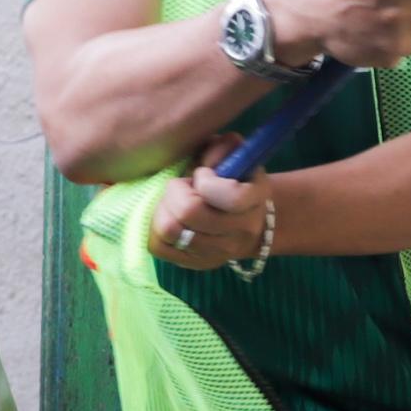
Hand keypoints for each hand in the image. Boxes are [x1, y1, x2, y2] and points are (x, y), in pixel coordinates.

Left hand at [149, 134, 279, 274]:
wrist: (245, 217)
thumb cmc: (232, 176)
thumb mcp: (234, 153)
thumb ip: (222, 147)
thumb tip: (206, 163)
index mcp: (255, 199)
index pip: (228, 196)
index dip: (205, 180)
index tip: (203, 174)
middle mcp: (241, 232)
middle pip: (189, 214)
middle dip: (176, 193)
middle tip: (180, 187)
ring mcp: (219, 253)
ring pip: (170, 231)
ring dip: (163, 210)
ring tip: (173, 203)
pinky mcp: (196, 264)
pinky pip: (159, 247)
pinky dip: (155, 229)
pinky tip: (168, 217)